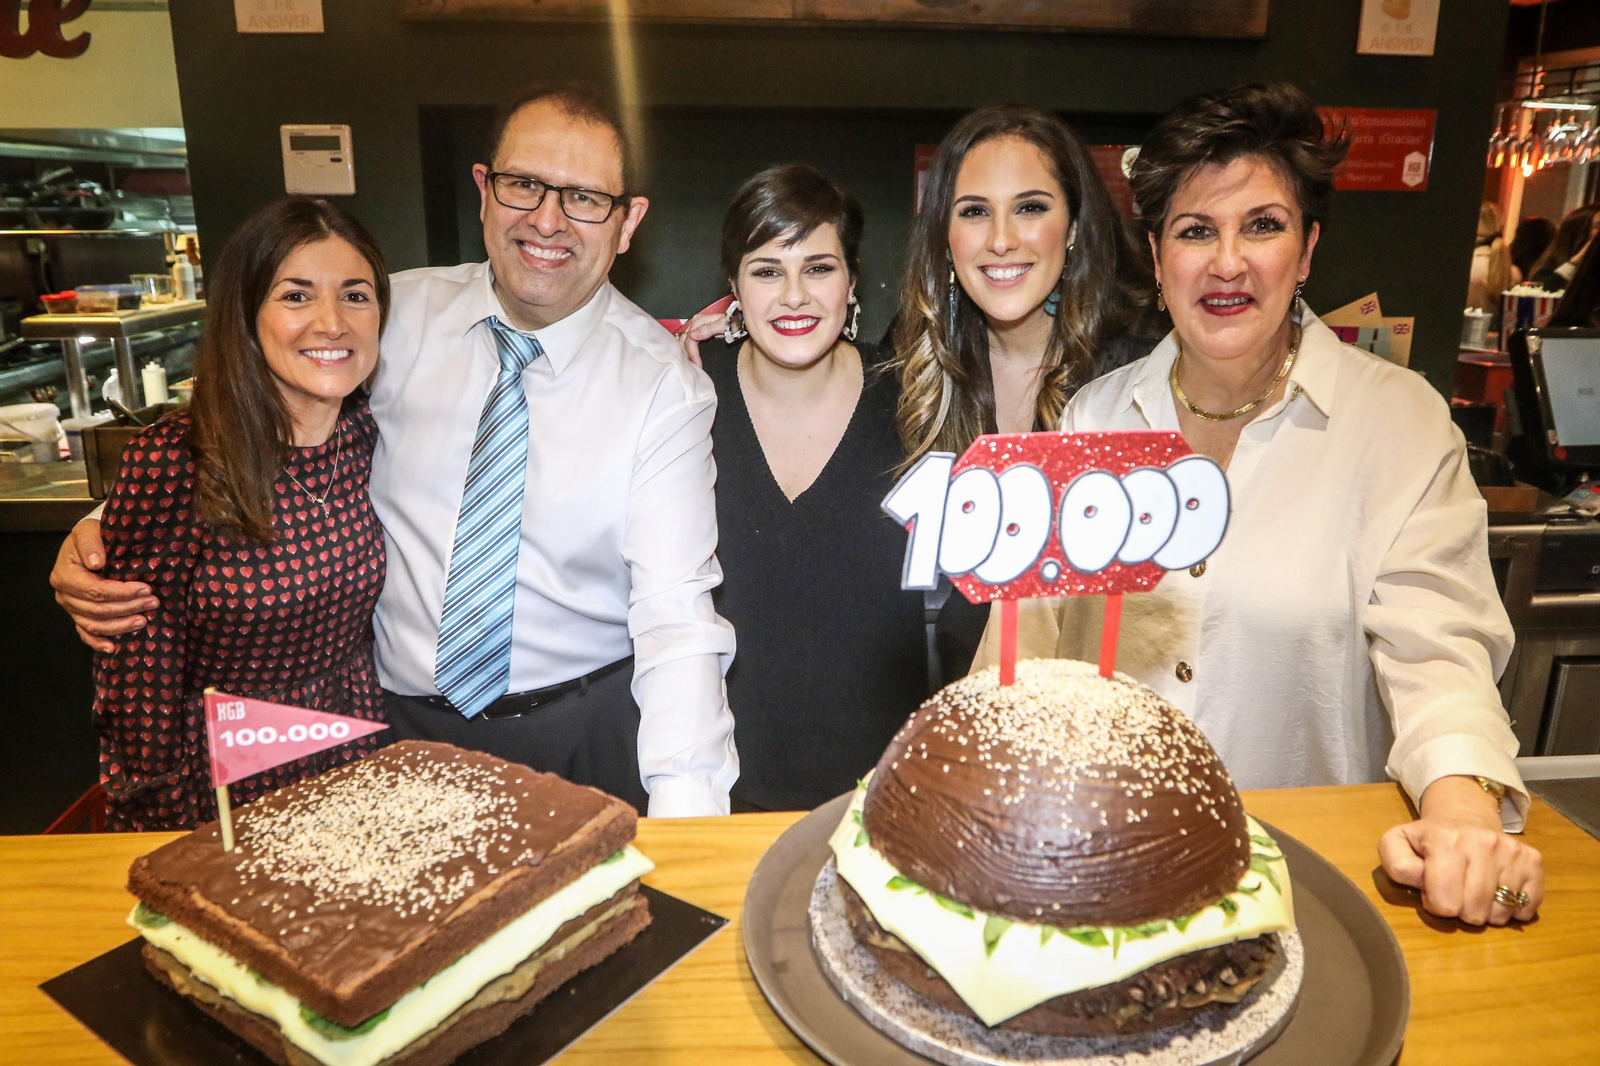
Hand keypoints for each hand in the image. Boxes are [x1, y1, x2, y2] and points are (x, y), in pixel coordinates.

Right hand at [49, 519, 157, 652]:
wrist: (90, 542)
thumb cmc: (93, 535)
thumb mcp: (88, 530)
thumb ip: (90, 542)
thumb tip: (96, 562)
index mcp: (64, 574)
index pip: (95, 590)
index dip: (121, 593)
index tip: (146, 589)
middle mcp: (64, 594)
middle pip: (97, 610)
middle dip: (128, 608)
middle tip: (154, 603)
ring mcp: (70, 608)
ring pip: (94, 625)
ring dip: (121, 625)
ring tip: (145, 620)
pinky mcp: (77, 615)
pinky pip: (85, 634)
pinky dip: (99, 642)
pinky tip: (114, 647)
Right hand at [675, 309, 731, 368]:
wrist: (738, 324)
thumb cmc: (732, 323)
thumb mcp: (723, 325)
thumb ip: (708, 329)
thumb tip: (692, 335)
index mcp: (698, 321)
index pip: (690, 339)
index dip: (692, 353)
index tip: (698, 364)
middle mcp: (694, 325)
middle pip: (684, 342)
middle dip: (687, 355)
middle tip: (694, 368)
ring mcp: (694, 331)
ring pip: (683, 344)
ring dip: (686, 355)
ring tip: (692, 367)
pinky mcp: (697, 337)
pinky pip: (688, 346)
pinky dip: (688, 354)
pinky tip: (691, 362)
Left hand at [1378, 775, 1542, 925]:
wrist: (1464, 816)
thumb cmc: (1428, 839)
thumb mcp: (1397, 843)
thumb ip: (1397, 865)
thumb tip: (1421, 879)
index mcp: (1446, 841)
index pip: (1445, 904)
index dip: (1436, 903)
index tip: (1434, 888)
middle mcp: (1484, 843)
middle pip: (1474, 913)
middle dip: (1460, 910)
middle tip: (1455, 890)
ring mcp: (1512, 851)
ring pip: (1501, 914)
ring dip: (1486, 911)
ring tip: (1474, 890)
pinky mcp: (1533, 861)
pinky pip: (1527, 907)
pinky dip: (1512, 909)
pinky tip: (1498, 891)